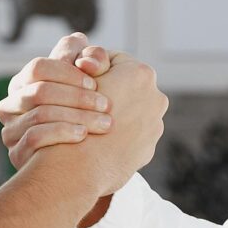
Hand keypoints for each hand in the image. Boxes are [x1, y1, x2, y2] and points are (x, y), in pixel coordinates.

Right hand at [0, 32, 114, 168]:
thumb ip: (87, 58)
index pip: (38, 68)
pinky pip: (34, 138)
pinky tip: (84, 135)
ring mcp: (11, 131)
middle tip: (107, 105)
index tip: (96, 81)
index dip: (68, 72)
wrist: (78, 162)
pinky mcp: (16, 155)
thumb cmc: (83, 112)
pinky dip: (62, 133)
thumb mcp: (88, 83)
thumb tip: (81, 40)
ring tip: (105, 123)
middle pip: (39, 92)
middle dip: (77, 97)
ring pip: (39, 115)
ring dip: (77, 116)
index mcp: (22, 83)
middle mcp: (10, 106)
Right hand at [56, 51, 164, 199]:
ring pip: (131, 111)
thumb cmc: (71, 118)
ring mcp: (155, 125)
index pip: (114, 61)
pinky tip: (97, 139)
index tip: (77, 80)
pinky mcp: (148, 149)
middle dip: (109, 91)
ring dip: (115, 114)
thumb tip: (91, 58)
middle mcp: (155, 98)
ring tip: (89, 121)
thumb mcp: (76, 78)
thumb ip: (88, 62)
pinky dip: (118, 136)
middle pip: (127, 87)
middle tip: (83, 100)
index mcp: (140, 74)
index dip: (91, 69)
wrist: (77, 169)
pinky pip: (132, 135)